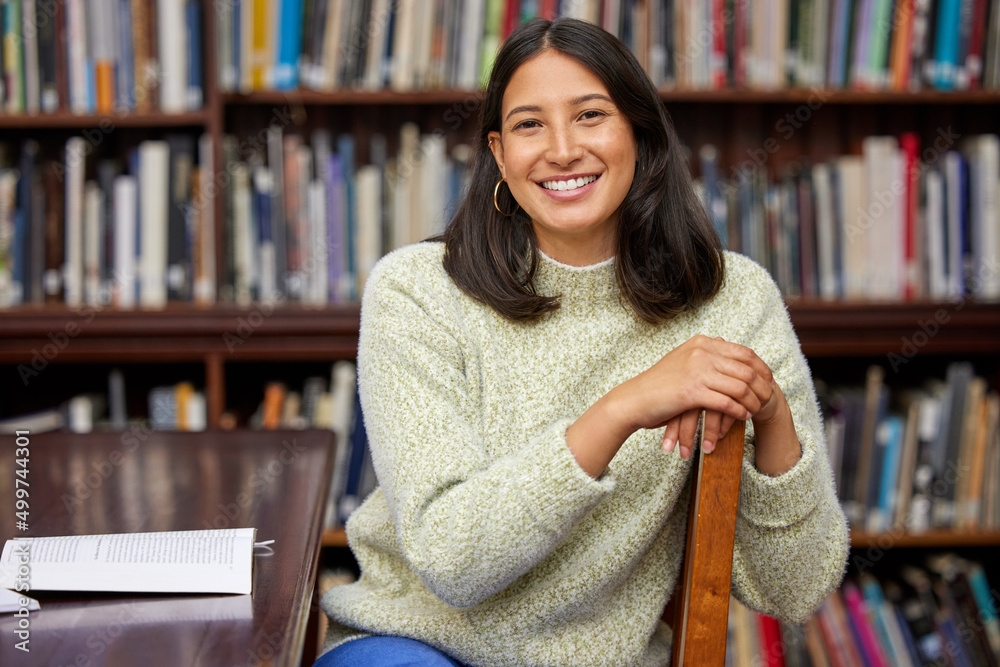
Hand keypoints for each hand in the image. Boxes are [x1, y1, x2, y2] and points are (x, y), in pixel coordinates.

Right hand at [613, 335, 774, 457]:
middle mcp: (701, 353)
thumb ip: (705, 354)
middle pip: (746, 369)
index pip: (744, 352)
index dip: (761, 367)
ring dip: (753, 400)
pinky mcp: (692, 392)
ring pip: (740, 386)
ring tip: (757, 410)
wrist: (635, 399)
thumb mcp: (684, 360)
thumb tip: (727, 348)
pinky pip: (726, 402)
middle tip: (769, 398)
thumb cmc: (659, 384)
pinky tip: (743, 417)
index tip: (768, 380)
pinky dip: (739, 410)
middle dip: (762, 385)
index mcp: (702, 343)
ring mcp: (696, 371)